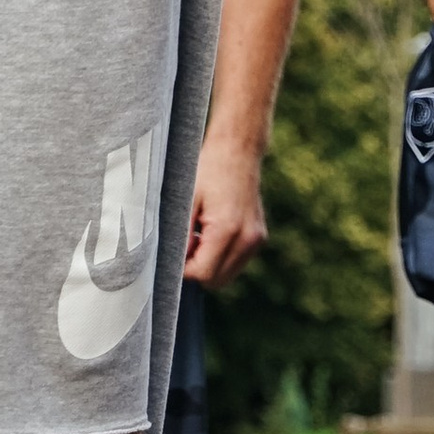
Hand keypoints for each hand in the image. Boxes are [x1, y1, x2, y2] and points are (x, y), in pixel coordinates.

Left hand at [185, 140, 268, 288]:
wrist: (237, 152)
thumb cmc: (208, 171)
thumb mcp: (187, 200)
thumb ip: (181, 235)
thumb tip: (174, 264)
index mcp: (227, 230)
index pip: (202, 273)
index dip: (185, 269)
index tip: (176, 251)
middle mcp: (247, 239)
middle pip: (216, 281)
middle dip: (197, 269)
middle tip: (188, 241)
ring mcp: (256, 240)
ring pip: (227, 275)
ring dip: (210, 264)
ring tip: (200, 235)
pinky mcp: (259, 238)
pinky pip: (236, 263)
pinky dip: (222, 257)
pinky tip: (213, 233)